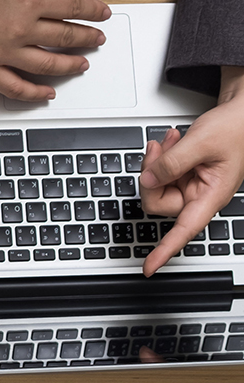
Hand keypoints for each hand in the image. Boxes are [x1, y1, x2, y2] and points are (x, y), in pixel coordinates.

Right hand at [0, 0, 110, 100]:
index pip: (73, 8)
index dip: (92, 12)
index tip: (102, 15)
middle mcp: (18, 30)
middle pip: (65, 39)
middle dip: (86, 39)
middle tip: (96, 40)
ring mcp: (2, 53)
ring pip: (47, 67)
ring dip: (68, 67)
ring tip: (80, 65)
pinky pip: (16, 89)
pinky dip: (35, 94)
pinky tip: (47, 93)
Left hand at [139, 66, 243, 276]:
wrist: (241, 115)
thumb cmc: (235, 128)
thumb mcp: (202, 141)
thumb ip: (172, 162)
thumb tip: (148, 180)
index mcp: (210, 197)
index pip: (184, 231)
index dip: (164, 250)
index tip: (149, 267)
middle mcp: (199, 196)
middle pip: (159, 202)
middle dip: (152, 174)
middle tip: (158, 148)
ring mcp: (190, 186)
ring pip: (156, 187)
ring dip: (157, 161)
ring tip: (171, 140)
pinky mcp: (184, 176)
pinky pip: (161, 174)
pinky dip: (161, 157)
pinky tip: (171, 143)